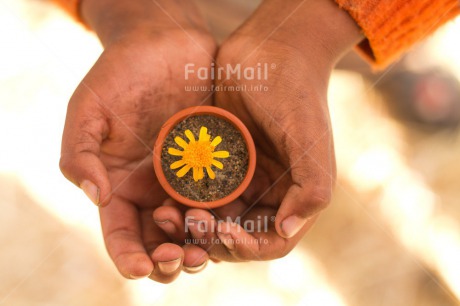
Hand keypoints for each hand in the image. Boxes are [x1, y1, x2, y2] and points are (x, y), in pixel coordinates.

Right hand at [59, 0, 215, 282]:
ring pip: (194, 228)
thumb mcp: (88, 109)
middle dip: (168, 258)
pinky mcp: (216, 165)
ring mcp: (187, 179)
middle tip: (180, 260)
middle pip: (160, 240)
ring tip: (203, 251)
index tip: (142, 267)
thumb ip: (80, 154)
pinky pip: (222, 199)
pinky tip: (228, 223)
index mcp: (121, 184)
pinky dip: (223, 217)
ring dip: (197, 245)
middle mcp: (155, 189)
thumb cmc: (120, 73)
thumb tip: (96, 197)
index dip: (129, 255)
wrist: (164, 44)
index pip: (121, 232)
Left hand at [156, 0, 361, 260]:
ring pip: (211, 217)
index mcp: (292, 194)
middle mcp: (265, 192)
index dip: (248, 247)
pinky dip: (180, 200)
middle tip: (189, 223)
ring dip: (189, 224)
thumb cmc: (295, 93)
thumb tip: (286, 231)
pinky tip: (163, 198)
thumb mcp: (310, 141)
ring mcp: (239, 178)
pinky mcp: (215, 162)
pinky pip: (195, 191)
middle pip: (236, 235)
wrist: (269, 49)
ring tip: (166, 215)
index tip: (224, 232)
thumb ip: (310, 188)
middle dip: (211, 238)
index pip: (272, 241)